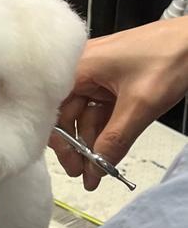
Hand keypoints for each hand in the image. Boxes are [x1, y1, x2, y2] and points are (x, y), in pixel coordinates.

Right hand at [50, 16, 187, 190]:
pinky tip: (107, 149)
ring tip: (99, 167)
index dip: (62, 142)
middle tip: (85, 172)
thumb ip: (116, 139)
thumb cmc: (170, 54)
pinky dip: (104, 130)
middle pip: (68, 115)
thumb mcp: (141, 104)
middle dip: (77, 146)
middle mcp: (80, 69)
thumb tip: (98, 166)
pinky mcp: (110, 81)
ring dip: (92, 141)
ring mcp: (96, 75)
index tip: (73, 166)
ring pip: (85, 115)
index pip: (55, 112)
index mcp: (77, 67)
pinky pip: (100, 110)